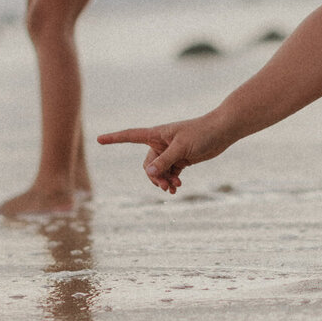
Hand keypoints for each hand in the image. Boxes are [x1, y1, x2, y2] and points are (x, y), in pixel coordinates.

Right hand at [96, 114, 227, 191]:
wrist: (222, 131)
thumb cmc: (202, 133)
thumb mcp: (181, 148)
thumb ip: (165, 161)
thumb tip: (149, 174)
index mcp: (156, 134)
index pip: (130, 135)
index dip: (114, 138)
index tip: (99, 139)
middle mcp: (160, 143)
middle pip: (148, 165)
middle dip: (155, 177)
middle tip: (166, 187)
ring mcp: (170, 152)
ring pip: (158, 172)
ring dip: (164, 181)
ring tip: (175, 188)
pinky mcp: (180, 159)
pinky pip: (169, 173)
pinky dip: (172, 181)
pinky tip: (178, 187)